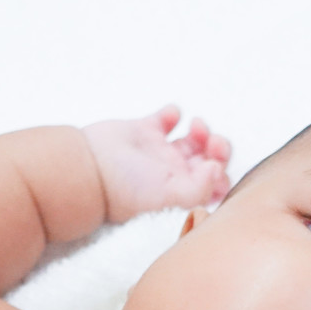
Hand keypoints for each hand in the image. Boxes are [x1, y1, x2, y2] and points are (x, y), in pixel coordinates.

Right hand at [82, 105, 231, 223]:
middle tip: (211, 142)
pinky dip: (174, 114)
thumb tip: (217, 170)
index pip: (214, 185)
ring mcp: (158, 152)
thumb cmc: (124, 189)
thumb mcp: (168, 195)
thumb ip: (198, 188)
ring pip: (193, 139)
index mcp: (181, 190)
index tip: (214, 163)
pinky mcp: (143, 131)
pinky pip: (166, 119)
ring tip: (194, 127)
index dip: (222, 173)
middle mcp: (173, 173)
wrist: (88, 169)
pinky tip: (170, 117)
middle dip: (217, 148)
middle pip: (208, 159)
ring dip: (202, 130)